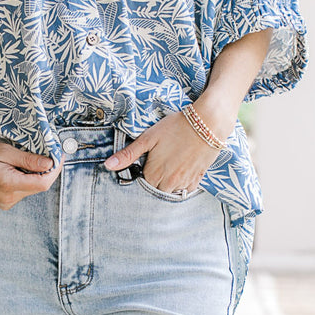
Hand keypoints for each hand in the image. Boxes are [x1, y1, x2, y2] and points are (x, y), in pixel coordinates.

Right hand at [0, 135, 61, 209]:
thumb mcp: (4, 151)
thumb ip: (28, 160)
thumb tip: (50, 164)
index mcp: (8, 185)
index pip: (43, 183)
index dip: (55, 170)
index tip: (59, 157)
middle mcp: (8, 198)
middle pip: (39, 186)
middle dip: (46, 171)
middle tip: (47, 154)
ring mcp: (6, 203)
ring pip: (32, 189)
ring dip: (35, 175)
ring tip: (26, 161)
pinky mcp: (5, 203)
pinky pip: (24, 192)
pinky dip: (26, 180)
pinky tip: (17, 170)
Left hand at [103, 111, 222, 194]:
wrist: (207, 124)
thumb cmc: (176, 127)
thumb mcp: (148, 138)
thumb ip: (128, 154)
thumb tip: (107, 165)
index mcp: (154, 173)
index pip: (143, 182)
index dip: (145, 171)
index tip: (149, 160)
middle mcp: (169, 183)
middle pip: (157, 188)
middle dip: (157, 178)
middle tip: (162, 160)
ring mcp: (184, 182)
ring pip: (171, 191)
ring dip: (169, 182)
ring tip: (173, 163)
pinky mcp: (198, 179)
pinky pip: (186, 189)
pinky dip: (183, 183)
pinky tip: (183, 167)